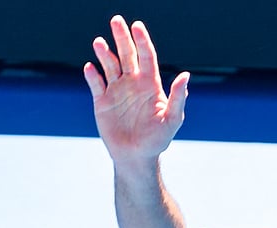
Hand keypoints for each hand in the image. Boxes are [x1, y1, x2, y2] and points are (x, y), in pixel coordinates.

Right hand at [83, 16, 189, 163]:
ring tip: (98, 42)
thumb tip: (185, 75)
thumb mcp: (172, 120)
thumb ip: (178, 97)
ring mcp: (116, 91)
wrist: (136, 157)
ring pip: (109, 65)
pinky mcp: (102, 102)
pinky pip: (96, 84)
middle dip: (121, 37)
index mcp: (150, 84)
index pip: (146, 56)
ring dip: (104, 53)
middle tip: (116, 20)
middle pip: (127, 54)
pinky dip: (92, 75)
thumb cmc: (158, 140)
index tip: (137, 26)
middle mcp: (133, 83)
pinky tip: (90, 67)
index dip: (142, 40)